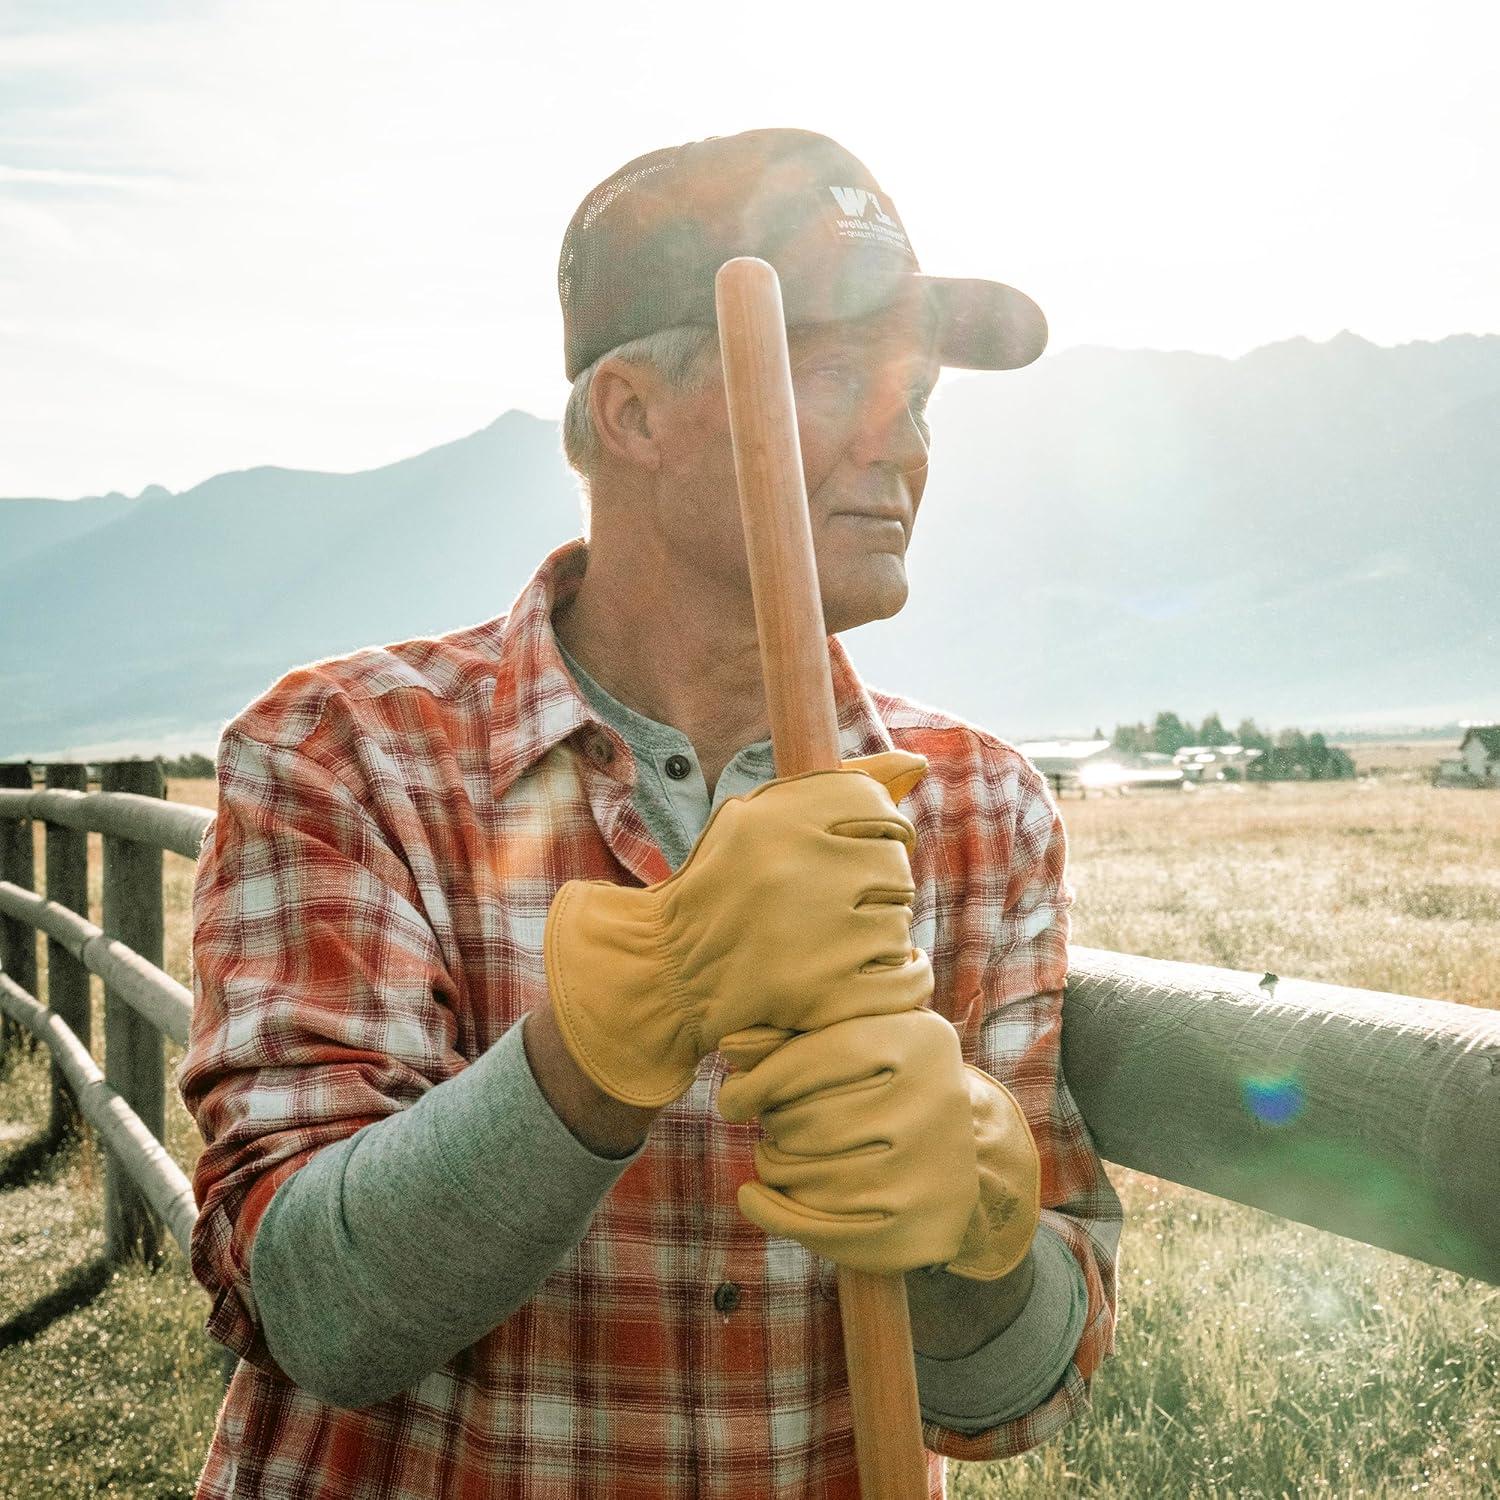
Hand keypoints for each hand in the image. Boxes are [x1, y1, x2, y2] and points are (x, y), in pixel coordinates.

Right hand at [543, 751, 931, 1107]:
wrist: (668, 971)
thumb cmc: (724, 885)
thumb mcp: (760, 817)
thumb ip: (839, 786)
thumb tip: (917, 764)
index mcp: (778, 817)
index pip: (879, 810)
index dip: (884, 832)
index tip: (866, 852)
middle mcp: (796, 868)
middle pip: (894, 867)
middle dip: (879, 885)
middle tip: (851, 903)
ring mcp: (813, 934)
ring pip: (899, 924)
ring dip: (882, 934)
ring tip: (846, 941)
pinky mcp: (822, 994)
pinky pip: (904, 979)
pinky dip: (900, 979)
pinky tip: (874, 974)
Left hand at [717, 1010, 1038, 1278]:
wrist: (963, 1152)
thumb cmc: (885, 1081)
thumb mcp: (855, 1038)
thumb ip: (793, 1035)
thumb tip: (731, 1046)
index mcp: (918, 1040)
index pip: (813, 1059)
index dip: (759, 1081)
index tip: (734, 1097)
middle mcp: (934, 1103)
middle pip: (805, 1122)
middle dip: (772, 1125)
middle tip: (772, 1124)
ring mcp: (929, 1172)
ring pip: (806, 1177)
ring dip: (774, 1167)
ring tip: (778, 1156)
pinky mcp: (916, 1229)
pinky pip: (818, 1228)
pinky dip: (773, 1213)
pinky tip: (753, 1197)